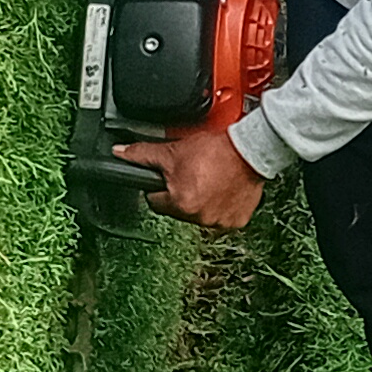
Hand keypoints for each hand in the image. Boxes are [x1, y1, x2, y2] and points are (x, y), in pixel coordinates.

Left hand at [115, 130, 263, 230]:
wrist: (250, 150)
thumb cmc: (216, 150)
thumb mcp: (173, 150)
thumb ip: (143, 155)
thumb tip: (121, 153)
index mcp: (180, 203)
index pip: (155, 201)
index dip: (159, 186)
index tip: (170, 177)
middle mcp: (199, 217)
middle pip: (177, 209)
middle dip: (181, 193)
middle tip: (192, 174)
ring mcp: (219, 221)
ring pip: (199, 214)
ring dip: (201, 200)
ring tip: (210, 179)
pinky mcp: (236, 221)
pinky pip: (222, 217)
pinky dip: (221, 205)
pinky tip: (223, 188)